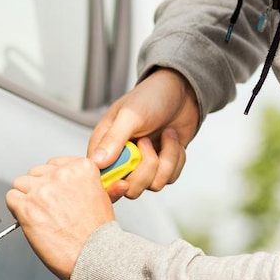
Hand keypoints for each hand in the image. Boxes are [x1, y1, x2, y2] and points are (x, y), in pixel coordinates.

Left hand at [7, 157, 115, 279]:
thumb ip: (90, 184)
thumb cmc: (98, 235)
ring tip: (39, 215)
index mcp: (82, 168)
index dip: (53, 181)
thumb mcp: (104, 199)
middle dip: (39, 189)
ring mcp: (42, 190)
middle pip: (36, 173)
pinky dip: (16, 210)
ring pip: (21, 184)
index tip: (55, 192)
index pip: (55, 164)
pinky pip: (11, 198)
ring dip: (26, 198)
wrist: (93, 256)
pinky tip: (29, 220)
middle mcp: (61, 175)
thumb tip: (83, 181)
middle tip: (48, 208)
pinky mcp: (27, 206)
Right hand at [89, 68, 199, 198]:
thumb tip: (96, 163)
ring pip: (153, 185)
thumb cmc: (152, 96)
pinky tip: (173, 139)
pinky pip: (170, 178)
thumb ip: (113, 139)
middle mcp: (122, 159)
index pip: (100, 179)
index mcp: (104, 146)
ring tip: (166, 134)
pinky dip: (176, 159)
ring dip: (166, 159)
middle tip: (147, 141)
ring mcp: (143, 165)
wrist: (183, 90)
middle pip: (129, 189)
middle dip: (145, 169)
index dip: (111, 186)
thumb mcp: (130, 115)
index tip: (124, 181)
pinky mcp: (162, 167)